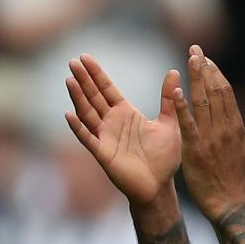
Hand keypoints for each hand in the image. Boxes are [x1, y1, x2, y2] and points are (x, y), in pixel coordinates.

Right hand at [66, 54, 182, 206]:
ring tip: (69, 80)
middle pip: (94, 97)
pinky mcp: (103, 154)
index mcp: (126, 113)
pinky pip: (88, 139)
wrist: (160, 186)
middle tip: (72, 61)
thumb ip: (168, 98)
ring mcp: (105, 137)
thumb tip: (175, 70)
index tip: (85, 57)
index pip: (107, 89)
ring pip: (87, 114)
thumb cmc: (164, 157)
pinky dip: (78, 127)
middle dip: (84, 80)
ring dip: (78, 98)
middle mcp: (112, 123)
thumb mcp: (170, 123)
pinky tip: (69, 114)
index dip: (96, 74)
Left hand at [173, 45, 244, 220]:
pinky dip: (182, 107)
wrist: (229, 203)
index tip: (207, 58)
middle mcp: (224, 129)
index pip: (226, 92)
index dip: (216, 73)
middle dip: (204, 68)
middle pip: (214, 91)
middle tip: (194, 49)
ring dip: (195, 79)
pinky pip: (188, 124)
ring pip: (202, 102)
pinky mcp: (194, 149)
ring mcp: (209, 139)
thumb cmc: (241, 177)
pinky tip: (176, 90)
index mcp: (237, 127)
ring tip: (189, 59)